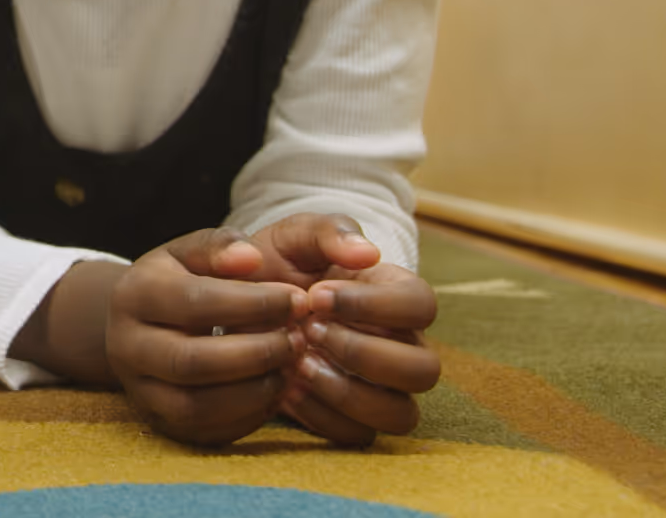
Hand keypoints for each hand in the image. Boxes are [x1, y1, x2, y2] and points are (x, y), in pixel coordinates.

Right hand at [106, 227, 308, 445]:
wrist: (140, 325)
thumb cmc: (177, 280)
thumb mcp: (190, 251)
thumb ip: (220, 246)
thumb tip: (251, 258)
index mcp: (133, 295)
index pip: (194, 303)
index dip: (252, 304)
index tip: (297, 299)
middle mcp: (125, 346)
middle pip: (192, 362)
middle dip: (257, 353)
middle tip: (299, 339)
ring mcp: (139, 391)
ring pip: (197, 406)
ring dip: (256, 390)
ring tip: (292, 366)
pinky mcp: (160, 423)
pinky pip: (207, 431)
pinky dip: (249, 416)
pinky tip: (276, 389)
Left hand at [242, 214, 440, 443]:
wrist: (240, 303)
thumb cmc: (279, 263)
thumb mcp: (294, 234)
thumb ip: (327, 231)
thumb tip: (367, 252)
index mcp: (394, 295)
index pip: (422, 305)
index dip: (375, 305)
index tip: (317, 295)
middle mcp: (399, 344)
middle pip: (425, 370)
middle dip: (365, 354)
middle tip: (310, 332)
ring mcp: (380, 387)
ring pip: (401, 414)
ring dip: (349, 393)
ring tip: (299, 365)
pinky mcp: (351, 416)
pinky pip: (358, 435)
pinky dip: (322, 416)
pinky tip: (286, 388)